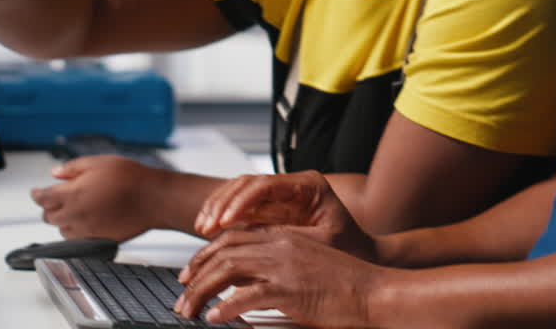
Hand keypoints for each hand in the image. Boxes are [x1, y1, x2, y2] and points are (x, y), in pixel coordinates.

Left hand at [30, 156, 158, 240]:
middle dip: (49, 207)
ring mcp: (86, 230)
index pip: (42, 198)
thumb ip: (72, 168)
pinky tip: (85, 221)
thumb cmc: (130, 178)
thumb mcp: (98, 162)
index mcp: (72, 194)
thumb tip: (55, 173)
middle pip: (48, 216)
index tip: (35, 191)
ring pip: (61, 230)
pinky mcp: (97, 240)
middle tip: (55, 198)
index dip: (35, 194)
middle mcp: (75, 215)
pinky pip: (77, 239)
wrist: (153, 198)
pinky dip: (75, 231)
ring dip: (62, 220)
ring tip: (73, 209)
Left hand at [175, 229, 389, 326]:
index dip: (205, 254)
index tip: (190, 273)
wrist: (375, 292)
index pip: (232, 237)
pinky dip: (226, 307)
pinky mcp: (290, 291)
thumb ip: (278, 265)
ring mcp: (284, 267)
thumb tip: (246, 281)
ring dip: (201, 291)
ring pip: (227, 271)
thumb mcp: (308, 263)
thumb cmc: (347, 284)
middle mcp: (280, 246)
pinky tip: (215, 317)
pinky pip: (248, 296)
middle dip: (195, 273)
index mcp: (284, 237)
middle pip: (223, 252)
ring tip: (188, 311)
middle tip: (180, 295)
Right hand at [194, 171, 374, 259]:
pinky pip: (242, 207)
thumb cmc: (350, 250)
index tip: (226, 221)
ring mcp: (281, 196)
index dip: (241, 201)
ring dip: (219, 208)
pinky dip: (224, 217)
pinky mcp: (272, 210)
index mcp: (309, 186)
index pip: (266, 185)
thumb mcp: (321, 244)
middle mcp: (292, 185)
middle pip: (248, 184)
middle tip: (206, 225)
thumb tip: (252, 247)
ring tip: (203, 228)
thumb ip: (288, 241)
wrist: (364, 255)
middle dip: (223, 203)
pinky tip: (210, 231)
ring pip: (240, 192)